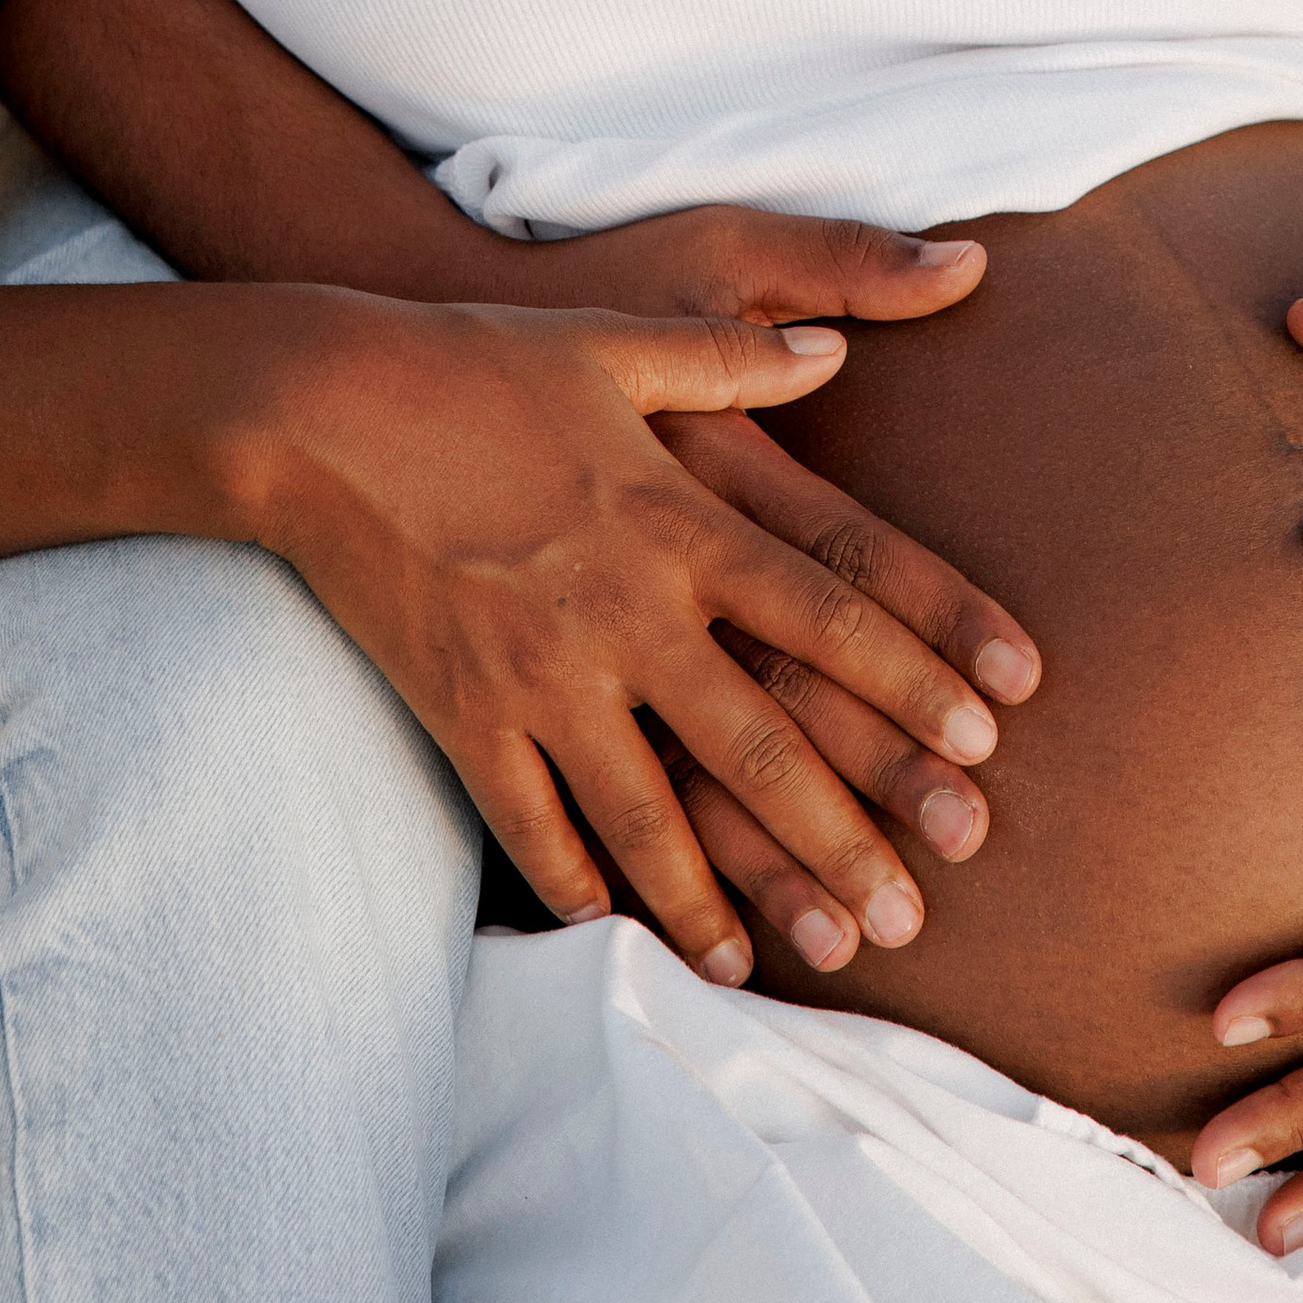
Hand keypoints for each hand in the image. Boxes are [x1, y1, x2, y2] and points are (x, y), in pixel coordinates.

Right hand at [531, 205, 1044, 955]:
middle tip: (914, 910)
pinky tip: (623, 931)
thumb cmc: (476, 362)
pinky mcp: (463, 713)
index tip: (984, 739)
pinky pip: (534, 822)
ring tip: (777, 964)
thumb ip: (737, 357)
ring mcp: (541, 673)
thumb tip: (837, 347)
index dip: (914, 678)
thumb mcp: (620, 337)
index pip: (827, 611)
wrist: (318, 409)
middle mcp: (626, 610)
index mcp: (680, 518)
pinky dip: (582, 883)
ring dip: (719, 896)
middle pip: (760, 741)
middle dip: (844, 833)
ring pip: (653, 812)